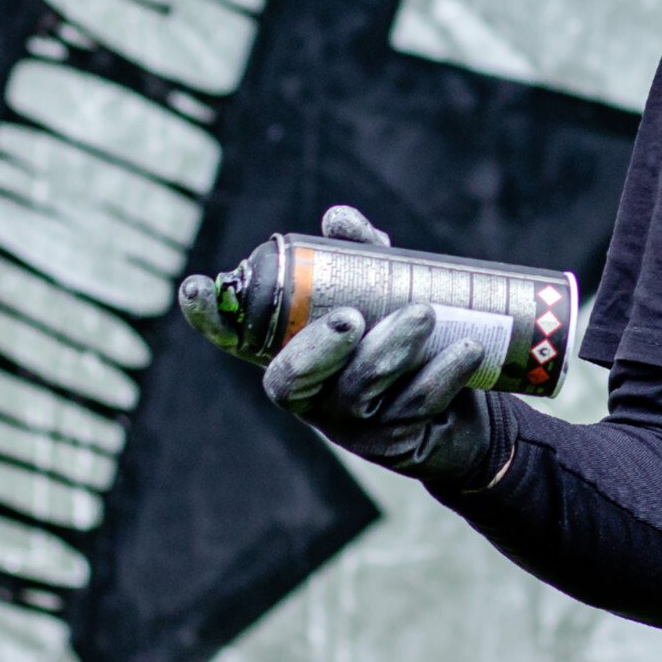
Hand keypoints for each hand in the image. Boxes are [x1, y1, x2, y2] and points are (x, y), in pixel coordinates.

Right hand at [180, 206, 499, 486]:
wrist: (466, 406)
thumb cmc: (408, 337)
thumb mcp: (387, 290)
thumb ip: (362, 255)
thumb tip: (337, 219)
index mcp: (295, 351)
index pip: (237, 340)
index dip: (210, 317)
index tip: (194, 286)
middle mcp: (310, 393)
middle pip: (291, 382)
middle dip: (317, 349)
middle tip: (352, 318)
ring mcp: (349, 424)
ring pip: (358, 391)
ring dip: (391, 350)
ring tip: (425, 312)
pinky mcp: (394, 442)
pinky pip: (413, 407)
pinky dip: (441, 374)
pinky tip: (467, 348)